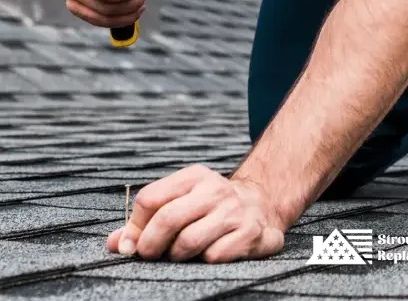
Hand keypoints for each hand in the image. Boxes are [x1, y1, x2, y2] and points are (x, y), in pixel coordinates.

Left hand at [107, 165, 284, 262]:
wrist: (262, 204)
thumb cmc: (211, 206)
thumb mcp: (182, 200)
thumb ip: (147, 220)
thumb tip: (115, 243)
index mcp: (194, 177)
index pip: (150, 198)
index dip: (136, 226)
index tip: (134, 243)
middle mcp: (214, 190)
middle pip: (167, 219)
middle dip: (150, 245)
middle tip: (150, 256)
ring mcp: (234, 211)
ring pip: (188, 242)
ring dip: (177, 256)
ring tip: (179, 256)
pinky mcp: (250, 233)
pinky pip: (214, 256)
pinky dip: (204, 261)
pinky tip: (207, 255)